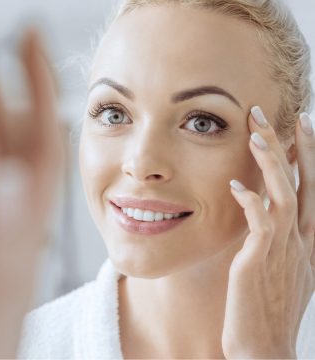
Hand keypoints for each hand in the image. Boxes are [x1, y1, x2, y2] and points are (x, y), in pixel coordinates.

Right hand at [0, 29, 63, 357]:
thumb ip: (0, 247)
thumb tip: (13, 178)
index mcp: (21, 237)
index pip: (41, 145)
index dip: (37, 87)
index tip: (30, 36)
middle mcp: (20, 233)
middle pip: (21, 145)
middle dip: (1, 89)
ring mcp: (7, 241)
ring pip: (7, 166)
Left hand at [222, 106, 314, 358]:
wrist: (264, 350)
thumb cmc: (265, 311)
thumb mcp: (280, 269)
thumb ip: (277, 240)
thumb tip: (267, 213)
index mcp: (305, 242)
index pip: (311, 189)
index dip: (308, 157)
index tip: (300, 126)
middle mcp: (300, 242)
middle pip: (303, 184)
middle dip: (294, 146)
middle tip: (277, 114)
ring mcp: (282, 252)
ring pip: (284, 196)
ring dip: (273, 163)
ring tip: (257, 134)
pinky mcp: (258, 264)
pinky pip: (260, 225)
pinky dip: (251, 202)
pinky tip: (238, 184)